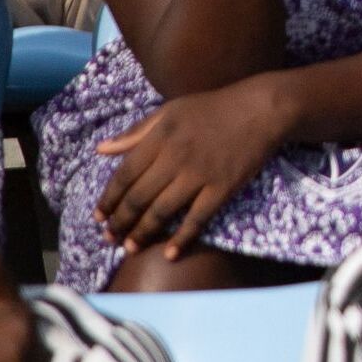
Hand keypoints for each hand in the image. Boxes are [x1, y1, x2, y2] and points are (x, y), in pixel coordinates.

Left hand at [93, 81, 284, 260]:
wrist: (262, 108)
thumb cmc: (214, 108)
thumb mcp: (171, 111)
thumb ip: (136, 132)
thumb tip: (101, 150)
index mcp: (160, 137)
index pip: (124, 175)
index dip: (108, 199)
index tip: (99, 217)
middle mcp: (175, 158)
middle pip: (139, 198)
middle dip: (120, 222)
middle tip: (110, 239)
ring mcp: (200, 174)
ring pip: (162, 211)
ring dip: (142, 234)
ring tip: (130, 248)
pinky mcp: (223, 187)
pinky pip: (198, 218)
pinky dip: (182, 237)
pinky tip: (170, 253)